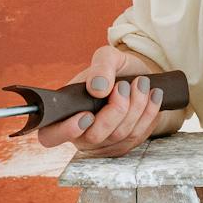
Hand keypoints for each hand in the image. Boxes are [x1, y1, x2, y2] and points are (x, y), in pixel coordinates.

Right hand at [35, 45, 163, 156]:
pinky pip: (137, 137)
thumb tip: (97, 88)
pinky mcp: (123, 146)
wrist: (141, 78)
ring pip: (119, 136)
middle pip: (94, 136)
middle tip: (124, 86)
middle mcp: (80, 133)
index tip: (87, 115)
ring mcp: (102, 143)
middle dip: (115, 110)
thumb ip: (101, 66)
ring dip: (135, 108)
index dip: (65, 131)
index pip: (50, 135)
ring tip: (141, 84)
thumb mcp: (108, 57)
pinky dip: (148, 114)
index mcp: (65, 112)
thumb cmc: (117, 70)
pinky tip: (153, 96)